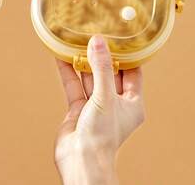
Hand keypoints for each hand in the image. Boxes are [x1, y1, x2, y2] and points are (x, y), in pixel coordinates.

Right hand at [55, 36, 144, 184]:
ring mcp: (95, 105)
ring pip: (89, 77)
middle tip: (95, 34)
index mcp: (131, 103)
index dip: (127, 55)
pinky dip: (68, 71)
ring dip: (82, 61)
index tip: (120, 37)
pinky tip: (62, 56)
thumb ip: (101, 68)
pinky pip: (74, 85)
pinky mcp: (78, 108)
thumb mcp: (105, 97)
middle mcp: (114, 103)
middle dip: (101, 55)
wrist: (80, 161)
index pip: (132, 72)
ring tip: (76, 41)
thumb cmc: (102, 136)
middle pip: (108, 72)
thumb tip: (98, 41)